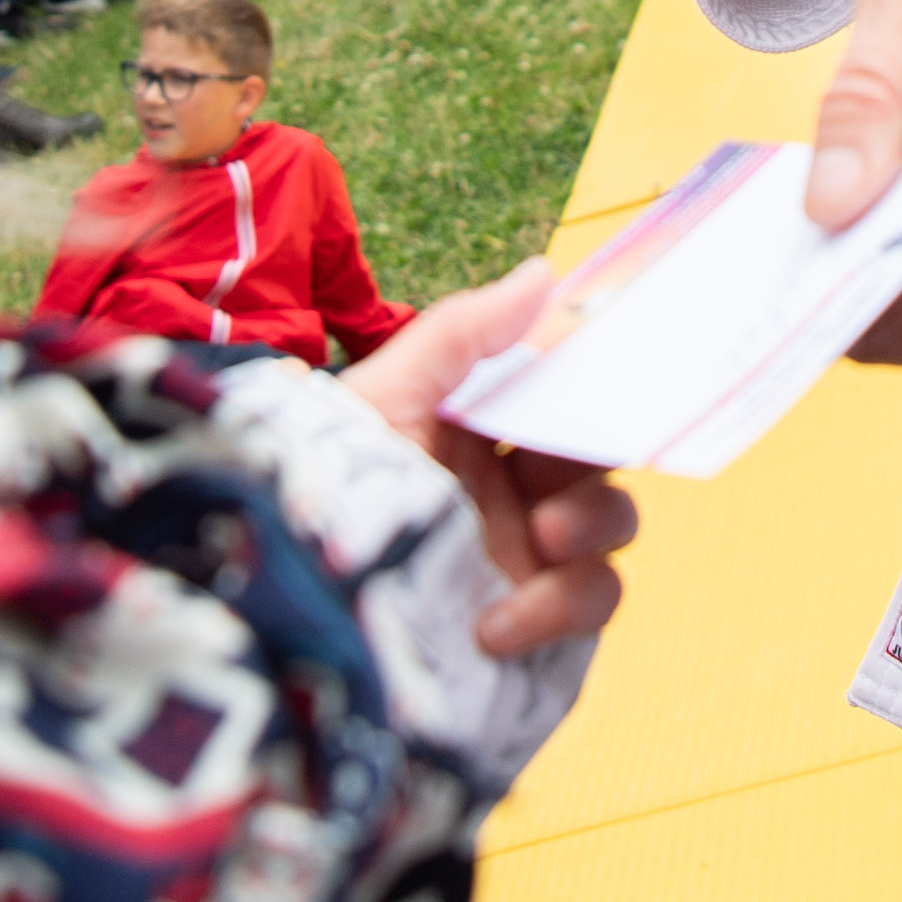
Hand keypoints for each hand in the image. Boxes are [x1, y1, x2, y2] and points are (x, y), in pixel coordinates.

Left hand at [343, 261, 639, 656]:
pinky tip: (493, 624)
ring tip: (543, 537)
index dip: (589, 381)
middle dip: (597, 448)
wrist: (291, 607)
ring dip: (594, 523)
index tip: (608, 370)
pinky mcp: (532, 629)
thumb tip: (546, 272)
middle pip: (597, 458)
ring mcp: (520, 563)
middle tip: (560, 460)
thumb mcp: (388, 397)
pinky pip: (589, 605)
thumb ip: (466, 333)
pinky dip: (559, 609)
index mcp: (473, 434)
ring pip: (610, 527)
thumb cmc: (324, 488)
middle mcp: (503, 496)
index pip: (558, 396)